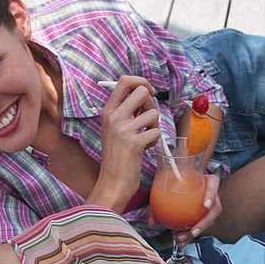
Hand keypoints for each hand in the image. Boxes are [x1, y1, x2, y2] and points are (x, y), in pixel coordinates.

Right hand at [95, 75, 161, 207]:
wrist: (112, 182)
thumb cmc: (118, 156)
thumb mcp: (115, 128)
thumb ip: (127, 110)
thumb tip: (146, 93)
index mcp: (108, 111)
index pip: (125, 81)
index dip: (142, 82)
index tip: (149, 93)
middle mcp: (114, 117)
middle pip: (142, 91)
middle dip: (151, 104)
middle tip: (147, 120)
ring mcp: (123, 129)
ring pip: (154, 113)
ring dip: (154, 126)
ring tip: (144, 139)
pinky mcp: (134, 143)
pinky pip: (156, 132)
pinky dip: (155, 141)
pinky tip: (145, 149)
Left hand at [152, 173, 221, 245]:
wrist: (182, 185)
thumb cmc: (177, 183)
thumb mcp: (167, 187)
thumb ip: (158, 201)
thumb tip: (152, 222)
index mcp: (207, 181)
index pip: (214, 184)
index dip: (211, 194)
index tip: (205, 205)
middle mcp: (212, 194)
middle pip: (214, 209)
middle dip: (205, 222)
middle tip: (193, 231)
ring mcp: (211, 205)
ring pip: (209, 221)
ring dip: (196, 231)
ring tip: (183, 238)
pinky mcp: (206, 216)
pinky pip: (200, 226)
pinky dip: (190, 236)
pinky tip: (181, 243)